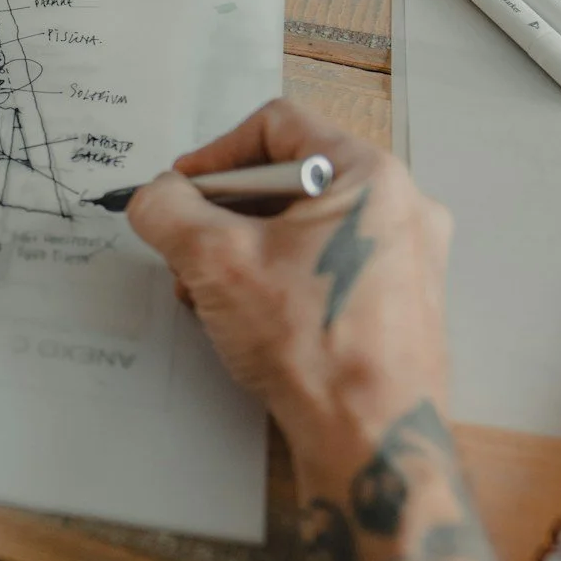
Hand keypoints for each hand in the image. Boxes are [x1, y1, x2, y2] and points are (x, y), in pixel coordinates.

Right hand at [124, 101, 450, 461]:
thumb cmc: (311, 342)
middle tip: (187, 255)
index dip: (215, 155)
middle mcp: (400, 208)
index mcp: (369, 175)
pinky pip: (327, 267)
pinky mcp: (401, 304)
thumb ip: (168, 211)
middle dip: (224, 216)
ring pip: (305, 229)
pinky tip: (248, 322)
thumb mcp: (214, 261)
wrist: (369, 434)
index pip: (277, 126)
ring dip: (245, 253)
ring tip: (211, 299)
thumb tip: (153, 197)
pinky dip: (280, 281)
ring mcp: (407, 258)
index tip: (180, 193)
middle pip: (289, 181)